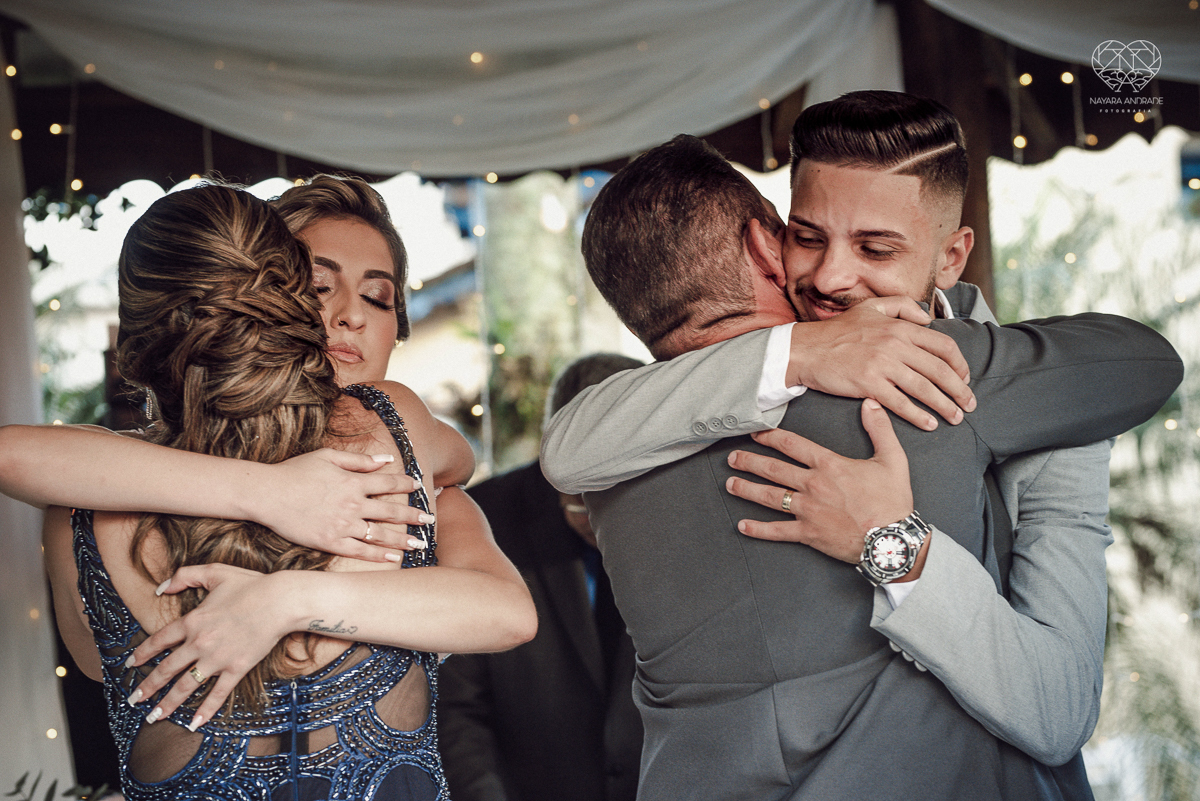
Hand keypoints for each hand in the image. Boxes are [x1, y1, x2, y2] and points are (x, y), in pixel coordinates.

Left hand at [126, 564, 285, 730]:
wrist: (281, 601)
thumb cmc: (251, 585)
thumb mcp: (215, 572)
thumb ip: (184, 575)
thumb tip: (161, 587)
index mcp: (193, 620)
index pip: (160, 640)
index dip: (142, 653)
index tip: (130, 664)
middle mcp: (200, 642)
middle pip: (167, 668)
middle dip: (148, 686)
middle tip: (134, 700)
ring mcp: (218, 658)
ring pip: (186, 686)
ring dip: (168, 703)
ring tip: (154, 716)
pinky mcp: (237, 668)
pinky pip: (218, 693)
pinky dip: (206, 710)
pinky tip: (194, 724)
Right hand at [254, 449, 432, 560]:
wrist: (266, 494)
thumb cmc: (295, 472)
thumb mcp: (328, 456)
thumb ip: (359, 460)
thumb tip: (386, 459)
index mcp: (352, 482)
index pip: (388, 484)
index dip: (406, 485)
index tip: (420, 487)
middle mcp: (352, 504)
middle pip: (390, 511)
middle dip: (413, 516)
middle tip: (430, 520)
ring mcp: (342, 525)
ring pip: (380, 534)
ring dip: (403, 540)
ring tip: (420, 544)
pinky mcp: (330, 542)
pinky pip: (360, 551)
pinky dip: (379, 555)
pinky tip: (394, 558)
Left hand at [724, 400, 912, 562]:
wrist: (894, 541)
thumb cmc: (893, 502)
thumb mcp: (893, 459)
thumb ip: (880, 429)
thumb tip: (871, 403)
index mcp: (830, 465)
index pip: (792, 444)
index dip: (770, 437)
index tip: (755, 433)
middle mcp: (813, 485)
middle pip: (774, 469)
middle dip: (750, 462)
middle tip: (732, 457)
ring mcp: (808, 510)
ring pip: (770, 497)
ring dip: (747, 489)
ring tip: (730, 484)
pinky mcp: (808, 534)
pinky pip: (777, 531)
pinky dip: (758, 529)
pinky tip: (742, 526)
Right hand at [787, 297, 974, 431]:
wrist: (805, 349)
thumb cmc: (836, 331)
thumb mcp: (870, 307)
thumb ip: (901, 306)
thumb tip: (927, 319)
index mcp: (900, 327)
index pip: (943, 345)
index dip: (960, 364)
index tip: (964, 378)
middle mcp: (896, 344)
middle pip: (940, 370)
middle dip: (960, 390)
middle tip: (969, 405)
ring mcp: (883, 365)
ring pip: (925, 388)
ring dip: (945, 406)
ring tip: (955, 418)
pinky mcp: (869, 384)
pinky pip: (901, 403)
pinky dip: (918, 415)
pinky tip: (929, 424)